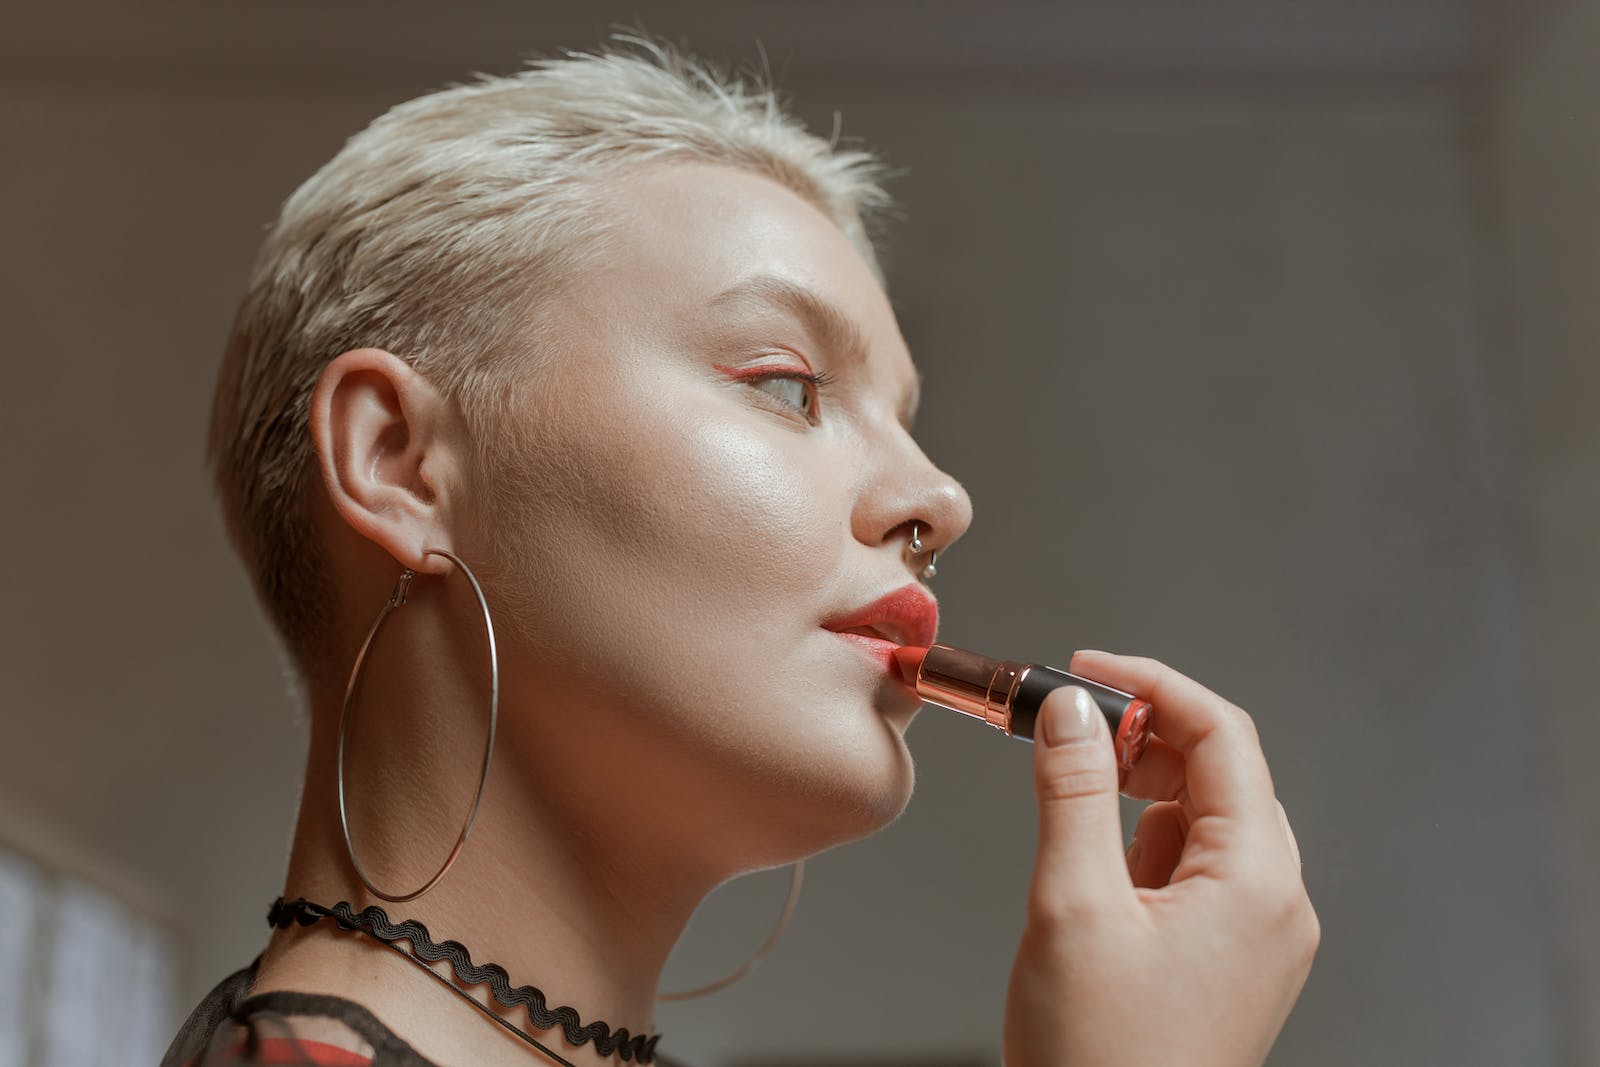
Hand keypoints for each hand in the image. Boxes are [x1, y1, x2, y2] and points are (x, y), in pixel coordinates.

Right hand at [1003, 652, 1317, 1066]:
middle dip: (1143, 738)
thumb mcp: (1072, 905)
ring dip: (1141, 791)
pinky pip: (1198, 869)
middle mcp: (1275, 903)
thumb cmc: (1102, 1059)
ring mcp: (1258, 935)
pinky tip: (1098, 867)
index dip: (1152, 685)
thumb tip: (1072, 712)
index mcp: (1258, 882)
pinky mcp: (1230, 959)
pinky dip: (1147, 844)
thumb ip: (1075, 792)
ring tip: (1074, 800)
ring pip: (1207, 820)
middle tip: (1067, 725)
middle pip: (1221, 773)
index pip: (1224, 736)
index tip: (1086, 668)